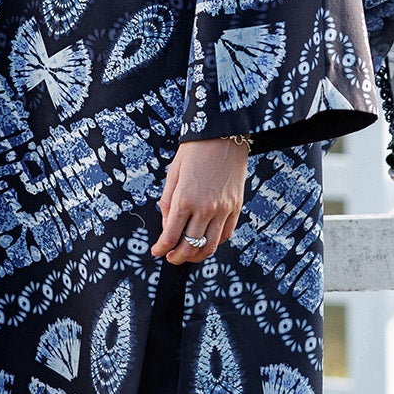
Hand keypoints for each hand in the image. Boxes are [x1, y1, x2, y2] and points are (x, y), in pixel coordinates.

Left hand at [150, 139, 248, 263]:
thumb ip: (168, 203)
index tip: (157, 251)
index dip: (161, 249)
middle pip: (190, 246)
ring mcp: (223, 209)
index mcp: (184, 199)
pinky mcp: (236, 207)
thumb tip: (167, 226)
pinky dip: (215, 243)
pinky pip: (226, 234)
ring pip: (210, 246)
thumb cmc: (195, 150)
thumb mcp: (173, 174)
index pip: (170, 236)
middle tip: (171, 258)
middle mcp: (205, 208)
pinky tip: (206, 241)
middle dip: (177, 257)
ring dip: (196, 256)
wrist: (222, 135)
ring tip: (188, 254)